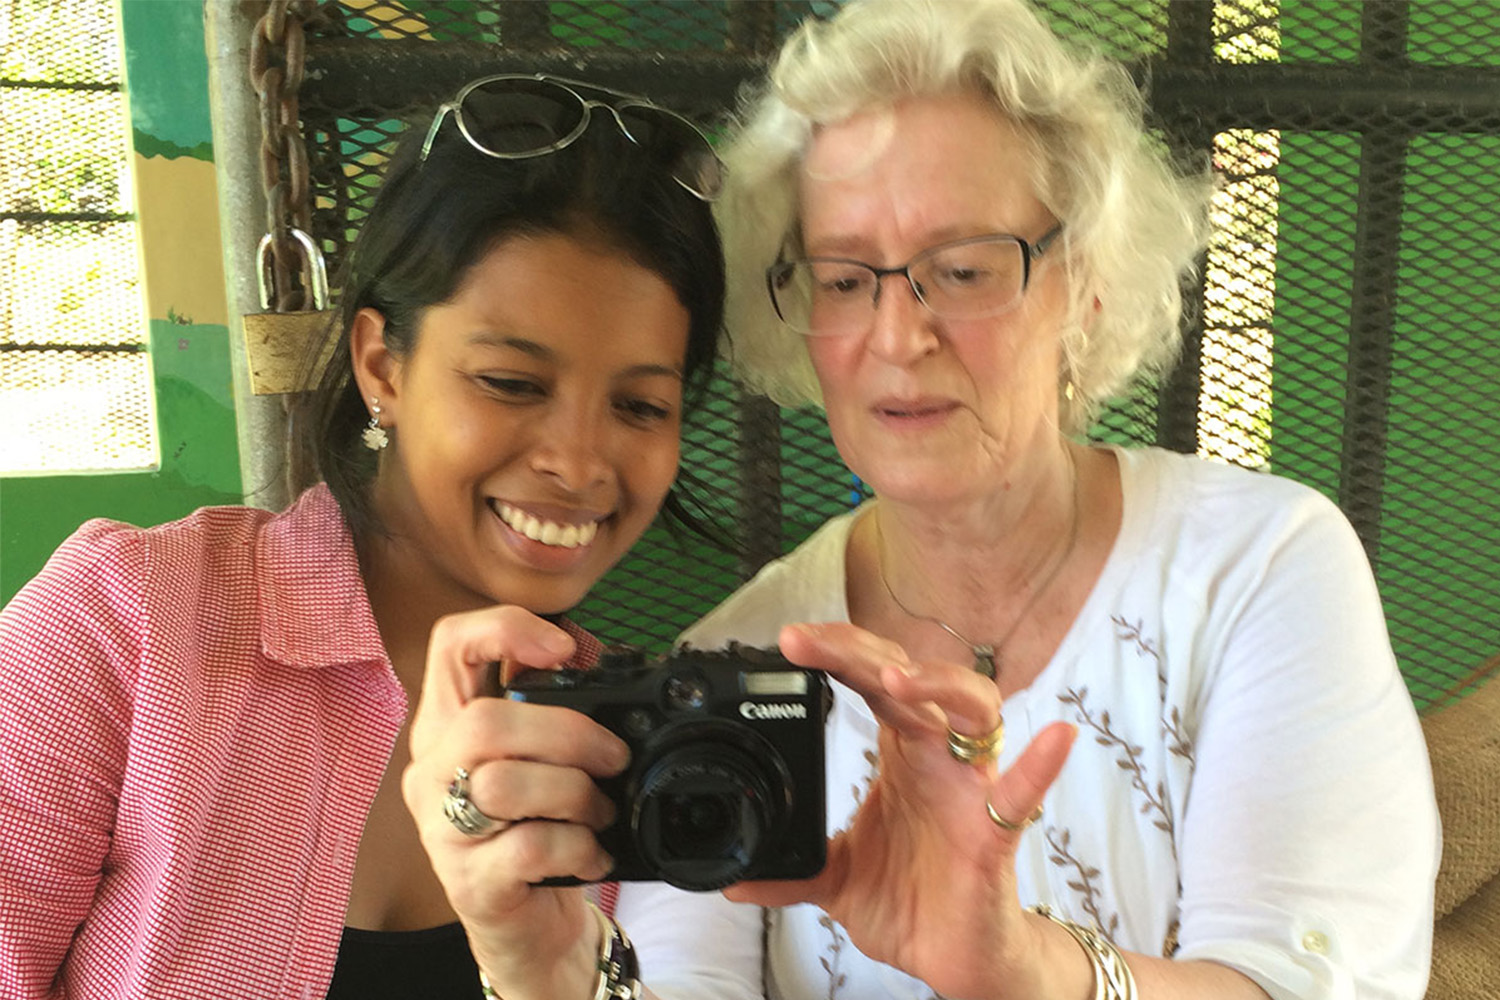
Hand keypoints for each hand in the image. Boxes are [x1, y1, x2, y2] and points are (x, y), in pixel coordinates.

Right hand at [402, 606, 628, 998]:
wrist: (527, 930)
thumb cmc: (535, 831)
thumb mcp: (538, 762)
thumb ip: (553, 715)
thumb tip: (605, 670)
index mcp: (448, 725)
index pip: (449, 645)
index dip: (504, 629)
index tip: (563, 649)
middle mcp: (431, 772)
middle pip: (482, 721)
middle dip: (566, 731)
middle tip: (611, 758)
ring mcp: (442, 831)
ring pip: (502, 784)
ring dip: (574, 793)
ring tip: (600, 812)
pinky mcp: (469, 883)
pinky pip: (527, 847)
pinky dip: (577, 845)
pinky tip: (593, 852)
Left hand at [724, 622, 1076, 999]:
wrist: (957, 959)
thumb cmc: (912, 904)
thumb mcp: (836, 882)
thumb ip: (792, 872)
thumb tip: (733, 877)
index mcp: (901, 754)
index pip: (869, 682)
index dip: (835, 654)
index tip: (790, 640)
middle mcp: (938, 757)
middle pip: (909, 679)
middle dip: (861, 653)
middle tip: (809, 642)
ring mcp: (970, 789)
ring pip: (973, 711)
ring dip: (938, 686)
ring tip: (896, 681)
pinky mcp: (995, 834)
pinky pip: (1021, 794)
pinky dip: (1039, 765)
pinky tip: (1055, 737)